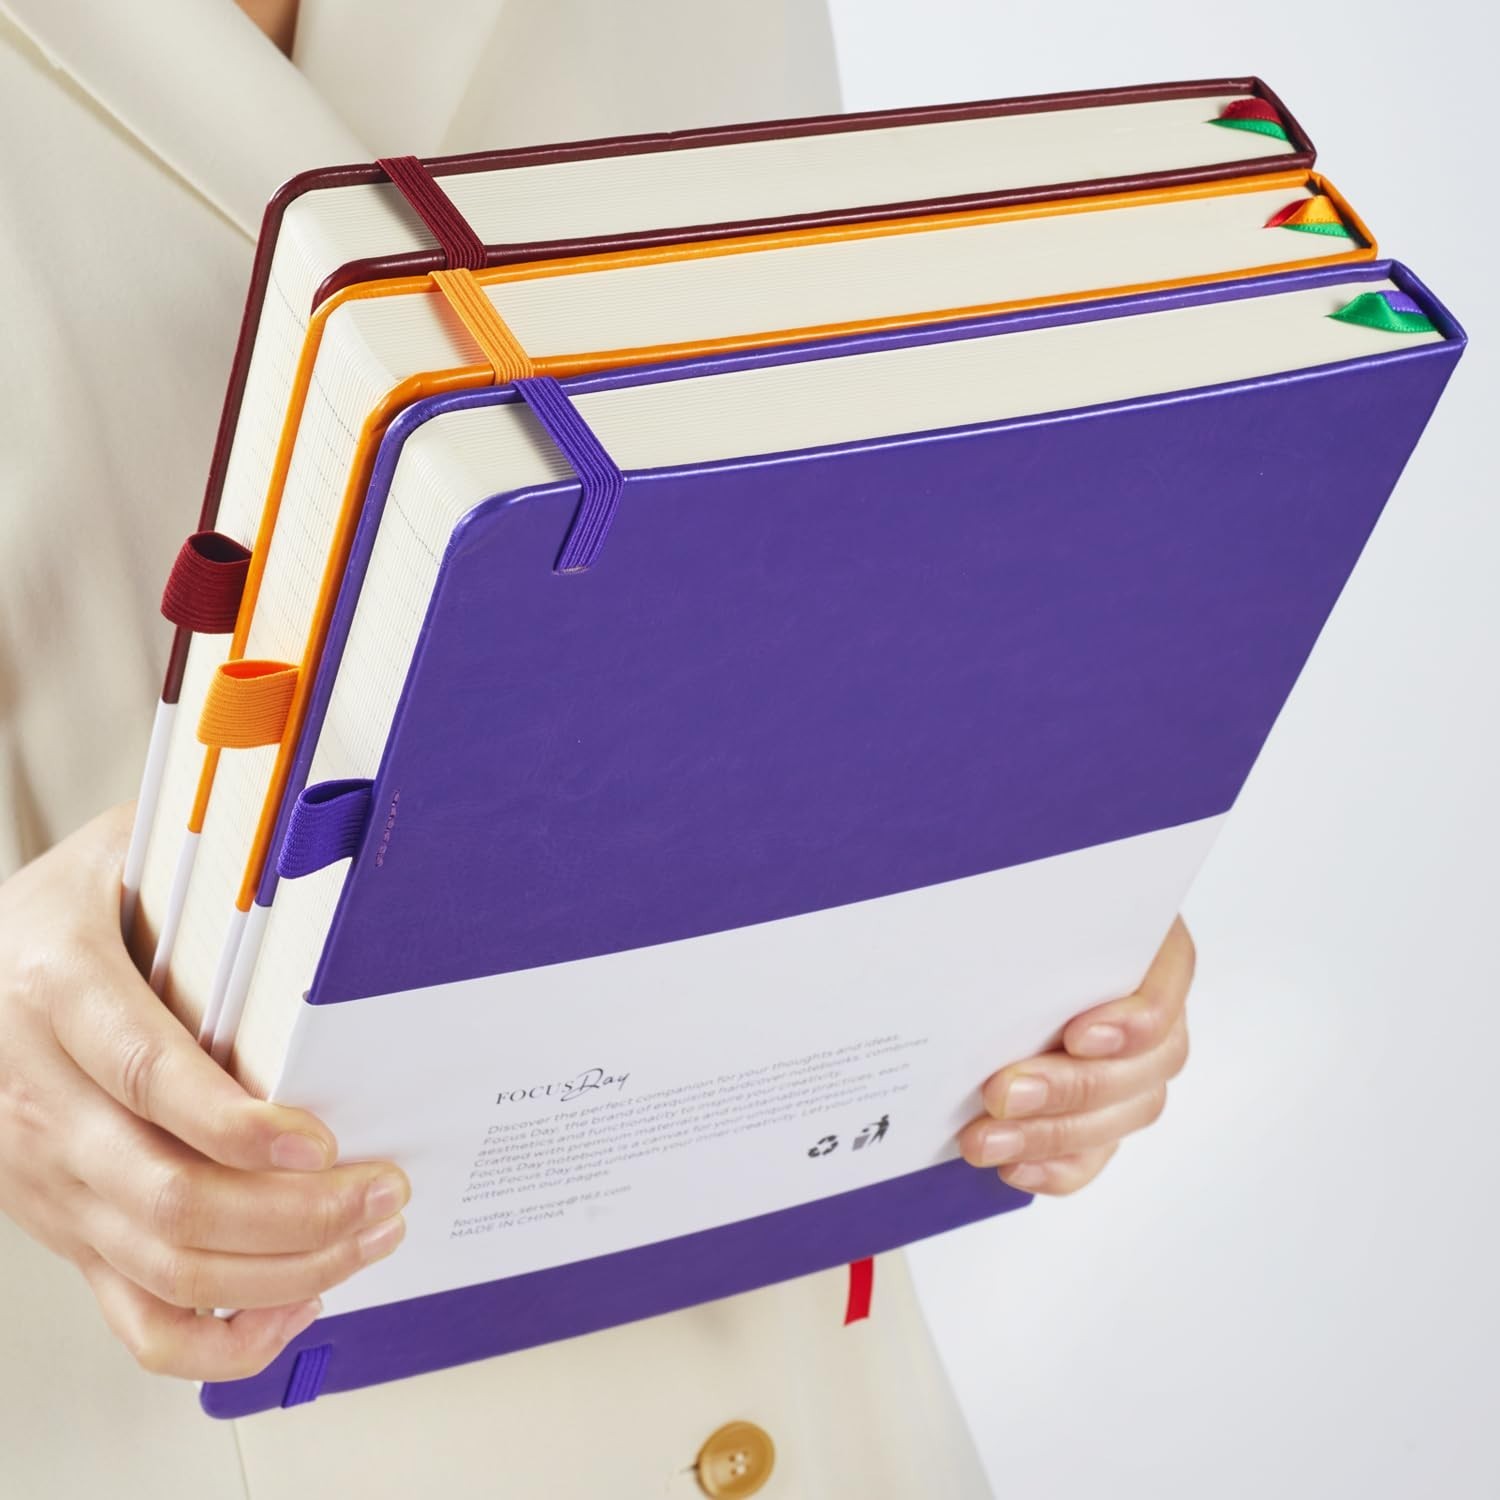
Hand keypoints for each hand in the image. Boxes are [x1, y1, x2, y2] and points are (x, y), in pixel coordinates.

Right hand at [0, 805, 409, 1380]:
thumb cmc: (66, 910)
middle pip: (166, 1193)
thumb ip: (204, 857)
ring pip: (165, 1263)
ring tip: (369, 1234)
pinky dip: (223, 1332)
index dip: (236, 1122)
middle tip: (384, 1191)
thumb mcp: (119, 854)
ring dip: (284, 1266)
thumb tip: (320, 843)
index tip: (321, 1139)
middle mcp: (36, 1101)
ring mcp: (46, 1181)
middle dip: (295, 1211)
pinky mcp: (65, 1231)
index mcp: (54, 992)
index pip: (145, 1075)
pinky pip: (138, 1317)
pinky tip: (297, 1299)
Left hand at [958, 917, 1193, 1194]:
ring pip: (1125, 1114)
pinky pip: (1099, 1151)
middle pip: (1145, 1064)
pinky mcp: (1106, 1109)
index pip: (1164, 987)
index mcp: (1148, 947)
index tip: (1077, 1036)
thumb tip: (983, 923)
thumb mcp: (1025, 900)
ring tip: (986, 1140)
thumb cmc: (1017, 909)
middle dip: (1069, 1088)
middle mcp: (1152, 1009)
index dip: (1132, 1021)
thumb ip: (1024, 920)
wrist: (1004, 935)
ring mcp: (1136, 1065)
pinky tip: (1014, 1166)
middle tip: (1002, 1093)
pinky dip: (1058, 1165)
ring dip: (1053, 1134)